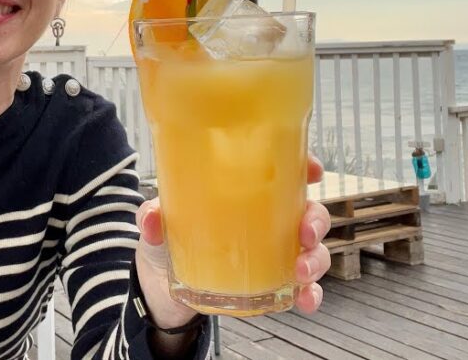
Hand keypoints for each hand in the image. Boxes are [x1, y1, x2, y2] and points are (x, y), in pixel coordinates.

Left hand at [134, 154, 331, 322]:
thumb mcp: (159, 222)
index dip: (306, 166)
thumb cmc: (169, 239)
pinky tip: (304, 300)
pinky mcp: (272, 284)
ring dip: (316, 259)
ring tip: (300, 271)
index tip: (314, 170)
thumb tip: (152, 219)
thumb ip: (153, 215)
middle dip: (316, 220)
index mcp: (248, 194)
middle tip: (305, 233)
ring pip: (313, 250)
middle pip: (309, 212)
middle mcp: (269, 220)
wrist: (161, 287)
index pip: (285, 172)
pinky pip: (302, 288)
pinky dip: (309, 294)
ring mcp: (274, 253)